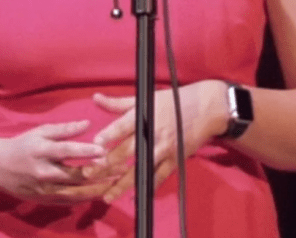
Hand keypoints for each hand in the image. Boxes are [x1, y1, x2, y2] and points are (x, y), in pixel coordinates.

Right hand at [0, 120, 123, 204]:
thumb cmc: (23, 145)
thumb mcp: (40, 132)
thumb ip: (64, 129)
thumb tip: (86, 124)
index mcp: (41, 151)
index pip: (66, 151)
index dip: (85, 150)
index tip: (103, 150)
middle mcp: (43, 172)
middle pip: (75, 174)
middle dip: (99, 172)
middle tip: (119, 168)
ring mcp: (44, 189)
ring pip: (75, 192)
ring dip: (97, 188)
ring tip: (115, 182)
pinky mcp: (44, 200)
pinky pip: (68, 201)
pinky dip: (85, 198)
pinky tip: (100, 193)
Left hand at [82, 81, 227, 202]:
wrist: (205, 109)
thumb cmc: (172, 101)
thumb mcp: (144, 99)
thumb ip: (118, 103)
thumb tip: (95, 98)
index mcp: (143, 116)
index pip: (122, 127)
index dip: (108, 136)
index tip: (94, 146)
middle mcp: (153, 133)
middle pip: (128, 151)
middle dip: (108, 163)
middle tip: (89, 173)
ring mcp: (164, 149)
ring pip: (141, 169)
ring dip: (123, 183)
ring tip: (107, 195)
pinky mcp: (174, 160)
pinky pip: (158, 177)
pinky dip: (147, 187)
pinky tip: (134, 196)